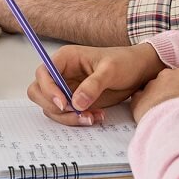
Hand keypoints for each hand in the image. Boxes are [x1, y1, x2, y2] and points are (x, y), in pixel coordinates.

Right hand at [26, 43, 164, 125]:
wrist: (139, 72)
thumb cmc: (125, 62)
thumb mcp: (110, 70)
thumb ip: (93, 86)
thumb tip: (76, 103)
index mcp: (65, 59)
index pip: (43, 73)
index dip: (48, 89)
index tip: (64, 103)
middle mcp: (62, 73)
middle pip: (39, 92)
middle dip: (55, 107)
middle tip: (77, 113)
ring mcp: (67, 89)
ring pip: (52, 108)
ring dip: (68, 117)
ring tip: (92, 117)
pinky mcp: (75, 102)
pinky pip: (66, 115)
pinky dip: (78, 119)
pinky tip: (96, 117)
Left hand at [129, 65, 178, 122]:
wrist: (178, 126)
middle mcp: (168, 74)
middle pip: (170, 79)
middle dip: (172, 90)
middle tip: (176, 106)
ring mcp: (151, 84)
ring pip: (153, 88)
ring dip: (158, 98)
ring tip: (164, 115)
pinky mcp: (139, 97)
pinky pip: (140, 98)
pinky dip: (144, 105)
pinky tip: (151, 116)